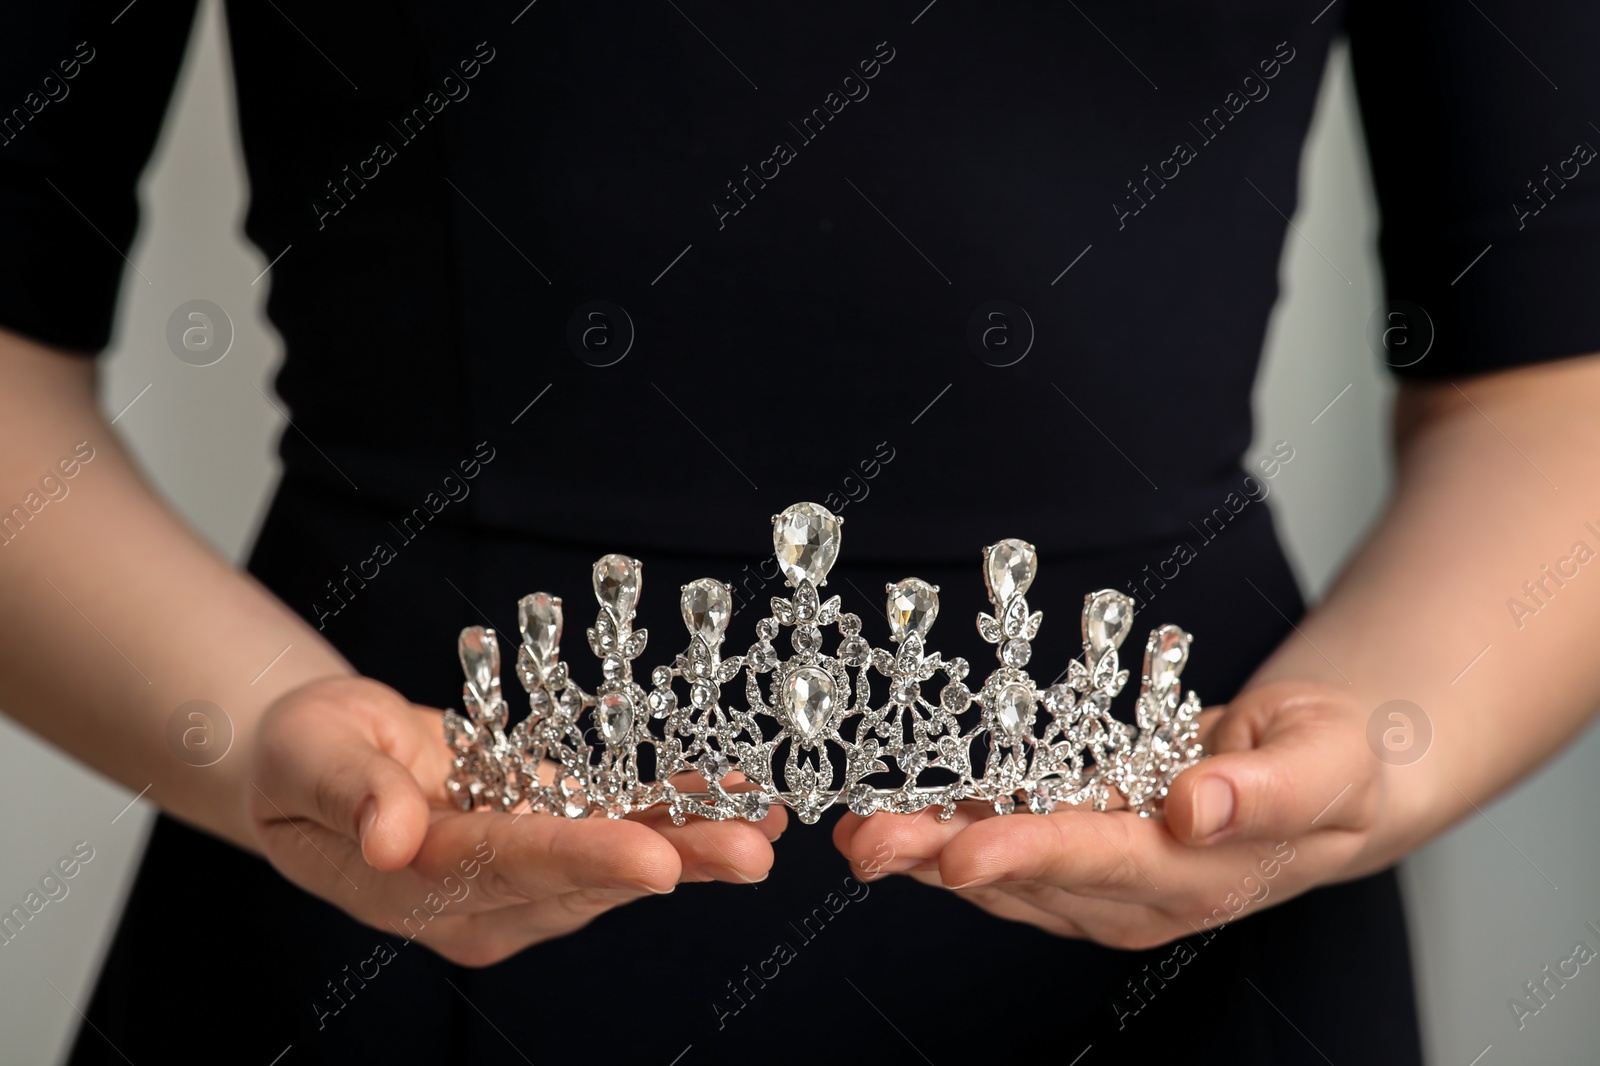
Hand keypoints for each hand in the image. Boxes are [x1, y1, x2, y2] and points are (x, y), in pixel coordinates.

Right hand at [250, 676, 784, 965]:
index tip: (654, 858)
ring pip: (616, 860)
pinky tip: (740, 799)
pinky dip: (679, 814)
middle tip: (750, 851)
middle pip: (585, 878)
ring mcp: (524, 877)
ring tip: (767, 823)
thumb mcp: (308, 760)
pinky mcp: (550, 840)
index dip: (583, 860)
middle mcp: (485, 898)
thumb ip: (352, 795)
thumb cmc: (302, 757)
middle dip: (673, 859)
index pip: (510, 871)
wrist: (319, 760)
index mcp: (422, 883)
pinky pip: (619, 829)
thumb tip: (391, 838)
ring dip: (695, 841)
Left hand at [832, 680, 1384, 948]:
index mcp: (1196, 873)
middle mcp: (1138, 892)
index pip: (1099, 864)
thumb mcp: (1325, 761)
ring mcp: (1105, 882)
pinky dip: (950, 836)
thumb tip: (1199, 810)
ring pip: (1004, 873)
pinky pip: (1009, 852)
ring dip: (926, 853)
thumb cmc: (1331, 762)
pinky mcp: (1084, 859)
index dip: (1027, 855)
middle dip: (940, 859)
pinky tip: (898, 818)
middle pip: (1028, 877)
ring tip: (854, 830)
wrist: (1324, 778)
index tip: (961, 849)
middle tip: (864, 839)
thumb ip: (1269, 790)